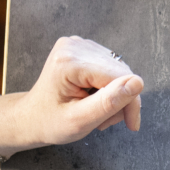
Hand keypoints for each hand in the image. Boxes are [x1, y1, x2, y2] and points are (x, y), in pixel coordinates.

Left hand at [0, 36, 144, 150]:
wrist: (31, 117)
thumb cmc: (49, 122)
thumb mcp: (80, 121)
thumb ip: (109, 102)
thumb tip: (138, 83)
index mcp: (69, 62)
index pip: (121, 77)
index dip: (131, 102)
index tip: (130, 124)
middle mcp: (74, 46)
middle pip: (122, 72)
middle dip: (121, 100)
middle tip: (104, 120)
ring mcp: (78, 45)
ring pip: (119, 70)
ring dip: (115, 95)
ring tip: (97, 111)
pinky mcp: (83, 48)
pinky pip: (111, 67)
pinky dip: (109, 87)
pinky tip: (95, 98)